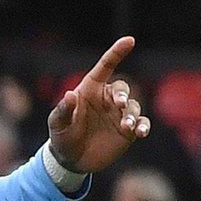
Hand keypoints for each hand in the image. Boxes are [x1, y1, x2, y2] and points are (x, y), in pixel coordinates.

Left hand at [48, 36, 150, 172]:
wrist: (71, 160)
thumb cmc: (61, 137)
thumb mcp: (57, 124)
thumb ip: (63, 110)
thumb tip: (70, 94)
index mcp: (90, 90)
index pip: (105, 67)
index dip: (116, 53)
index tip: (129, 40)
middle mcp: (107, 99)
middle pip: (122, 88)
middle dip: (122, 94)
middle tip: (119, 105)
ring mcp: (119, 114)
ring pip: (134, 106)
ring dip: (132, 114)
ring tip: (125, 127)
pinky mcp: (128, 131)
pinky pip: (142, 123)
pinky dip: (143, 126)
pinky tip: (139, 132)